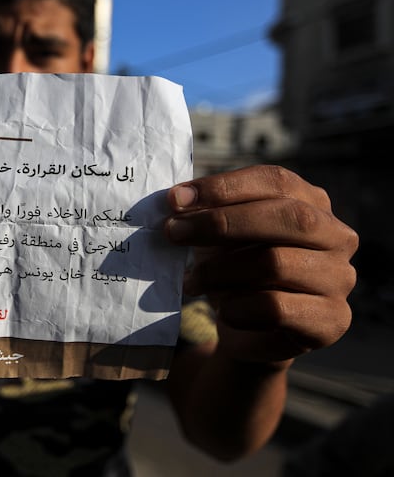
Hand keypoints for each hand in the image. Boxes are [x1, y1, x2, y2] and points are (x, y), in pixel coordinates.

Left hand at [165, 165, 357, 363]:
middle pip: (286, 216)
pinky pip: (276, 308)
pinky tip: (223, 311)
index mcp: (312, 203)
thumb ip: (207, 213)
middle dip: (221, 223)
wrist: (248, 332)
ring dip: (219, 271)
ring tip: (191, 281)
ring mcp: (340, 278)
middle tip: (174, 232)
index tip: (175, 199)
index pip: (275, 181)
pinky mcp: (332, 320)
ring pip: (276, 263)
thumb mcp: (219, 236)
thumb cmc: (234, 270)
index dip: (224, 187)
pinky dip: (238, 308)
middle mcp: (336, 236)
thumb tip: (178, 200)